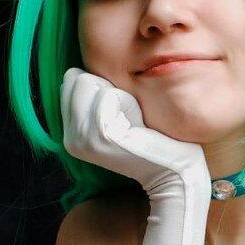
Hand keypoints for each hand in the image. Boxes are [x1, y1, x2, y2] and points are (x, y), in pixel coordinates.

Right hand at [60, 68, 209, 195]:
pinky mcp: (102, 134)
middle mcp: (71, 138)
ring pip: (91, 83)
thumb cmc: (153, 141)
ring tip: (133, 123)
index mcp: (71, 134)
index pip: (71, 80)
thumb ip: (96, 99)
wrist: (173, 174)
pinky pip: (108, 96)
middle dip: (108, 88)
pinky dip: (128, 104)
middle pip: (79, 79)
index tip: (120, 113)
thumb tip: (81, 71)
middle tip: (128, 119)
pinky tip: (138, 127)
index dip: (101, 86)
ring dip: (120, 96)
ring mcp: (84, 138)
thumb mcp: (117, 120)